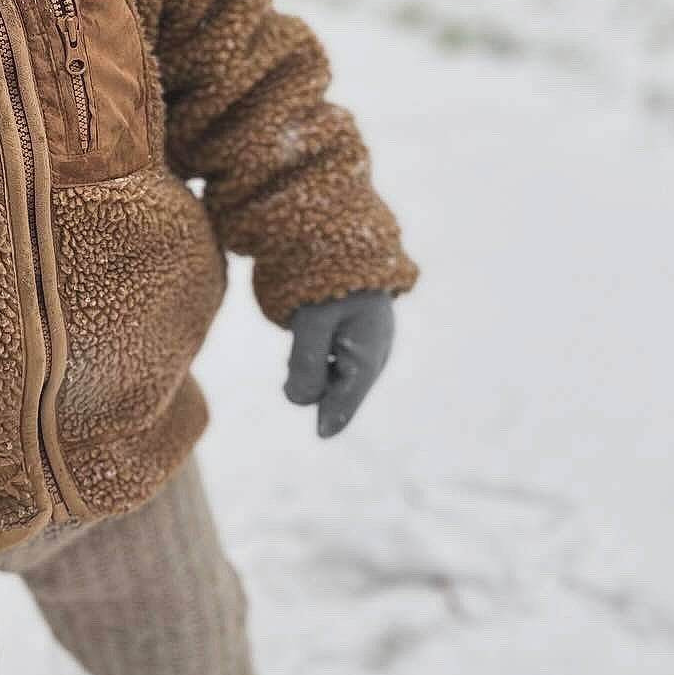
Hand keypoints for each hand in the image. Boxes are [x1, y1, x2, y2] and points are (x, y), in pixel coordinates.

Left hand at [284, 293, 394, 438]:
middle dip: (318, 385)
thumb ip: (306, 364)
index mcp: (368, 356)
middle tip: (303, 351)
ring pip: (336, 376)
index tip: (322, 435)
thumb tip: (299, 401)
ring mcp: (369, 345)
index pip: (347, 400)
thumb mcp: (311, 323)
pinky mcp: (358, 335)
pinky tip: (313, 332)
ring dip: (317, 368)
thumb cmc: (325, 281)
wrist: (341, 239)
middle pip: (340, 391)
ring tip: (309, 332)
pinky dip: (321, 355)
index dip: (331, 417)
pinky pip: (336, 359)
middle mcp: (375, 355)